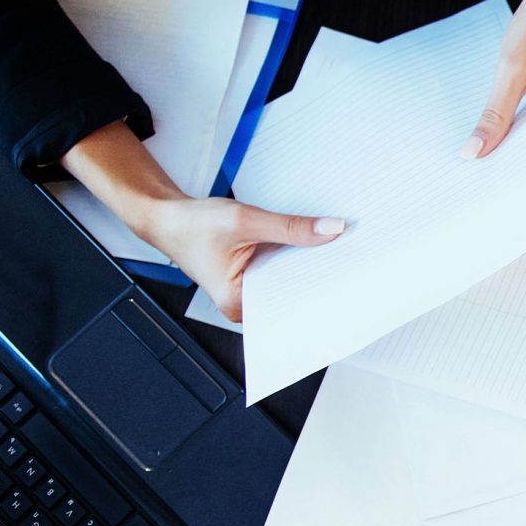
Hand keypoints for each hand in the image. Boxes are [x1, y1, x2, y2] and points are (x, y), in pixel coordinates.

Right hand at [61, 120, 341, 320]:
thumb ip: (290, 227)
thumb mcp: (244, 221)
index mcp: (240, 304)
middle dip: (322, 275)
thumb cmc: (192, 224)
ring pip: (292, 281)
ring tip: (342, 251)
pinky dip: (298, 258)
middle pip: (296, 293)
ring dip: (311, 265)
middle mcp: (246, 307)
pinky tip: (318, 246)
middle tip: (358, 260)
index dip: (324, 287)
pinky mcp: (254, 280)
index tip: (355, 277)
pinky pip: (284, 271)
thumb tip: (333, 230)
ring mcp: (251, 295)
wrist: (166, 218)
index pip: (293, 301)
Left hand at [465, 0, 525, 157]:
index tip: (475, 162)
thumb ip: (496, 114)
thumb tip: (476, 150)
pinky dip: (524, 118)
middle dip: (509, 143)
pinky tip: (507, 113)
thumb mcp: (512, 68)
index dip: (505, 153)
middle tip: (473, 150)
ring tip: (491, 129)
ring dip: (516, 128)